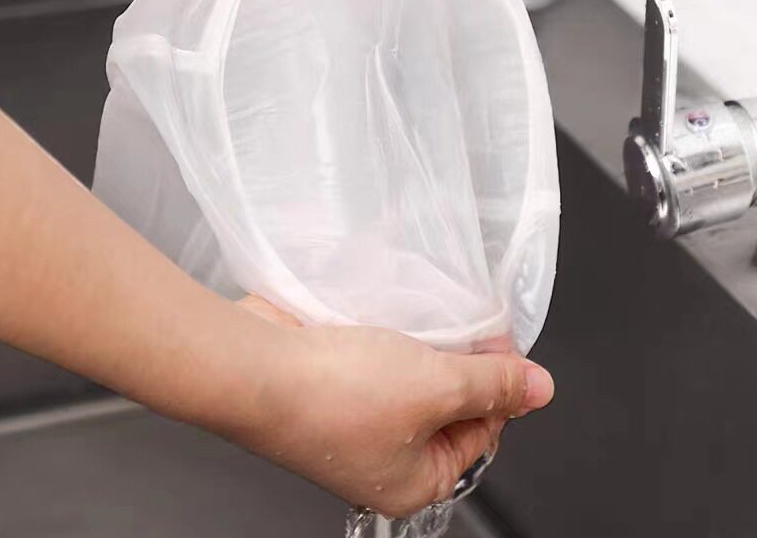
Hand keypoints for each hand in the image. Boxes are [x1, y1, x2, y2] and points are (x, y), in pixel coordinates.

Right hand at [236, 296, 553, 517]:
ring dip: (424, 346)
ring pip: (408, 378)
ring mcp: (350, 420)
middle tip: (472, 325)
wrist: (254, 366)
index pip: (481, 434)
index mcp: (412, 480)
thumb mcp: (438, 386)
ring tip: (433, 316)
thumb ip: (495, 385)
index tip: (505, 346)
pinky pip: (374, 360)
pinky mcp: (327, 383)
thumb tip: (541, 388)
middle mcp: (380, 457)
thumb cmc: (336, 394)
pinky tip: (394, 314)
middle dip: (460, 364)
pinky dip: (389, 338)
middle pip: (444, 405)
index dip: (500, 387)